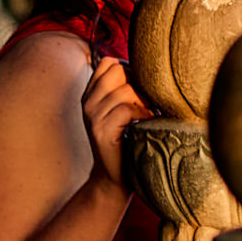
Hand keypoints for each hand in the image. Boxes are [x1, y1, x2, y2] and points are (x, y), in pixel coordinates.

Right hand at [82, 57, 151, 187]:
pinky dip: (143, 116)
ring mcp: (93, 116)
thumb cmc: (127, 142)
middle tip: (147, 103)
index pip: (110, 63)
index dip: (131, 70)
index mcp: (92, 93)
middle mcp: (88, 102)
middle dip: (138, 83)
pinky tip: (146, 125)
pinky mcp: (101, 131)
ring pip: (126, 90)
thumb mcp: (122, 111)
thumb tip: (152, 70)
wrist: (114, 177)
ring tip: (149, 115)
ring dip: (144, 102)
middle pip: (119, 71)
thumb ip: (127, 90)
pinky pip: (127, 109)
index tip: (141, 90)